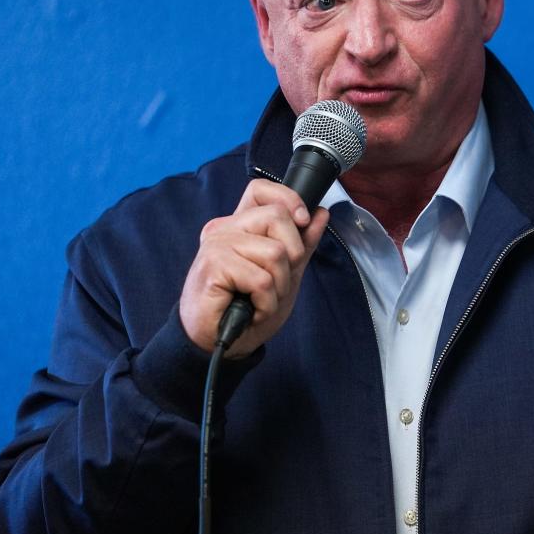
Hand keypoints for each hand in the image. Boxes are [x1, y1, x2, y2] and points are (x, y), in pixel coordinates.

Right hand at [180, 179, 328, 358]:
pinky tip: (252, 309)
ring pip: (275, 252)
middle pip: (277, 217)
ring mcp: (216, 246)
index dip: (288, 199)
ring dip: (278, 286)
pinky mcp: (212, 267)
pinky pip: (261, 279)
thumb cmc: (246, 308)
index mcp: (239, 226)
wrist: (218, 343)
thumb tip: (321, 213)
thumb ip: (302, 244)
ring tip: (261, 299)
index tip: (303, 221)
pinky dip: (266, 302)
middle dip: (292, 256)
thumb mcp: (285, 274)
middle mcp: (224, 230)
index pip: (261, 190)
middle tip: (276, 282)